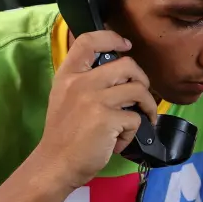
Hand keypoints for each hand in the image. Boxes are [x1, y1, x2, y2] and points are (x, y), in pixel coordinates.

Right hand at [32, 29, 157, 187]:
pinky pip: (136, 119)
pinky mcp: (107, 120)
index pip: (88, 41)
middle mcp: (81, 83)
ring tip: (141, 118)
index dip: (111, 37)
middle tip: (142, 95)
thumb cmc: (63, 135)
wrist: (55, 164)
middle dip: (143, 80)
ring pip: (138, 90)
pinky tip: (118, 141)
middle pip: (127, 65)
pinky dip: (132, 133)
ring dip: (147, 106)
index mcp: (68, 75)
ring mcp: (94, 100)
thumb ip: (84, 82)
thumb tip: (119, 73)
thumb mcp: (64, 98)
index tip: (125, 45)